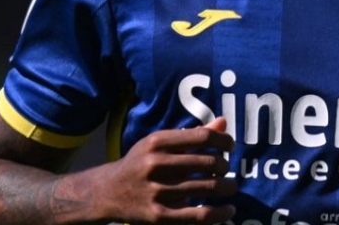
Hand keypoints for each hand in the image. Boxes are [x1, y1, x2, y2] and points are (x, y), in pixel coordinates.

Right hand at [85, 116, 237, 223]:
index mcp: (157, 141)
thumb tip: (224, 123)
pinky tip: (229, 210)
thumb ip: (192, 135)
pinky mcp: (158, 216)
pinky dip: (219, 214)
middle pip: (207, 163)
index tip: (230, 146)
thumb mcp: (160, 143)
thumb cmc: (141, 162)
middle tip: (226, 169)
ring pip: (205, 189)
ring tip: (231, 186)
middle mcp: (155, 164)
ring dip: (226, 187)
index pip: (201, 137)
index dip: (222, 141)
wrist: (107, 192)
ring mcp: (156, 191)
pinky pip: (197, 216)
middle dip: (224, 165)